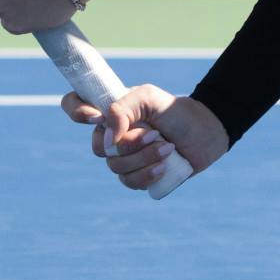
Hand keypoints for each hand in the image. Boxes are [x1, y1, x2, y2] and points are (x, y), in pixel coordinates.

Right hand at [61, 86, 229, 191]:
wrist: (205, 133)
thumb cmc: (175, 111)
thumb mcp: (149, 97)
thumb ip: (123, 107)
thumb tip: (109, 136)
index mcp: (110, 111)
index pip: (75, 106)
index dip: (76, 111)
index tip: (97, 117)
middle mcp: (111, 134)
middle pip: (99, 148)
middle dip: (130, 144)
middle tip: (156, 134)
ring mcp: (123, 157)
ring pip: (116, 167)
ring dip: (145, 159)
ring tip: (169, 148)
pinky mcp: (137, 175)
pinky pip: (129, 183)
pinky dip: (146, 176)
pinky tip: (163, 168)